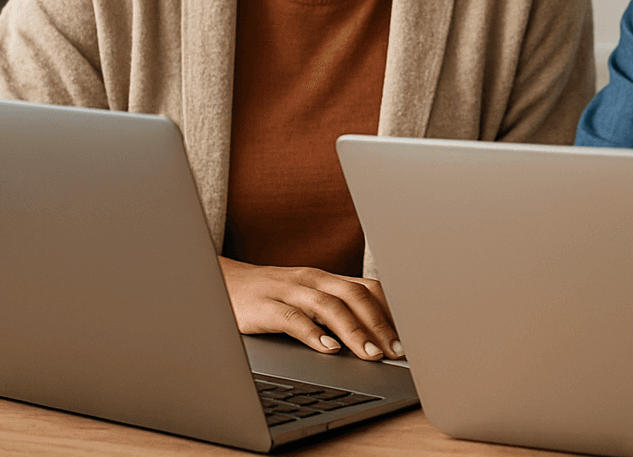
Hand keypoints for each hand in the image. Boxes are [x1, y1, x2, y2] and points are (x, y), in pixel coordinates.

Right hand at [218, 257, 402, 360]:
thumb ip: (337, 311)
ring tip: (371, 353)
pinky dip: (313, 332)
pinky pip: (293, 317)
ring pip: (329, 306)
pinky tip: (327, 348)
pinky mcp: (265, 306)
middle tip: (396, 351)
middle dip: (380, 324)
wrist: (223, 284)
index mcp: (327, 278)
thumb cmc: (272, 295)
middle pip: (355, 296)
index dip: (391, 312)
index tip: (409, 337)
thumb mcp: (309, 298)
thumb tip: (376, 337)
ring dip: (354, 331)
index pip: (369, 289)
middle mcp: (313, 280)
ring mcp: (289, 290)